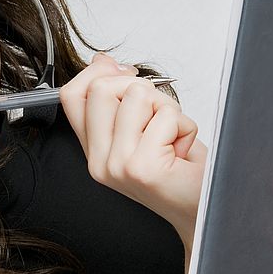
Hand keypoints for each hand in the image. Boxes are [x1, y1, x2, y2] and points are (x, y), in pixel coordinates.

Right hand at [59, 53, 207, 272]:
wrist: (201, 212)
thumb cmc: (178, 172)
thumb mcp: (142, 128)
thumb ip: (118, 99)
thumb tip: (103, 61)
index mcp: (94, 151)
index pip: (71, 95)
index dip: (98, 73)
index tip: (126, 77)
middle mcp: (99, 161)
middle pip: (102, 87)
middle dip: (139, 89)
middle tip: (158, 116)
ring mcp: (117, 165)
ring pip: (137, 95)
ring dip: (167, 109)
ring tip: (172, 137)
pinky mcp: (141, 166)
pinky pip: (166, 116)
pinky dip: (185, 126)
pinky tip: (182, 150)